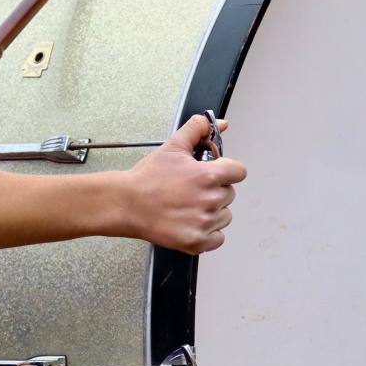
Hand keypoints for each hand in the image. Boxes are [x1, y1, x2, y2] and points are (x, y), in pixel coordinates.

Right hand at [122, 115, 246, 253]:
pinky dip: (208, 232)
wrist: (126, 204)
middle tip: (191, 190)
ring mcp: (204, 223)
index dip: (226, 171)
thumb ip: (199, 129)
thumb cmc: (148, 178)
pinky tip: (191, 222)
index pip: (239, 172)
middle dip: (215, 190)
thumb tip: (221, 123)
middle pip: (230, 194)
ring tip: (188, 206)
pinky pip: (218, 238)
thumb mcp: (173, 146)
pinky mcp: (197, 242)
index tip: (213, 174)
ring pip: (225, 216)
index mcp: (208, 176)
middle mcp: (210, 200)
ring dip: (213, 212)